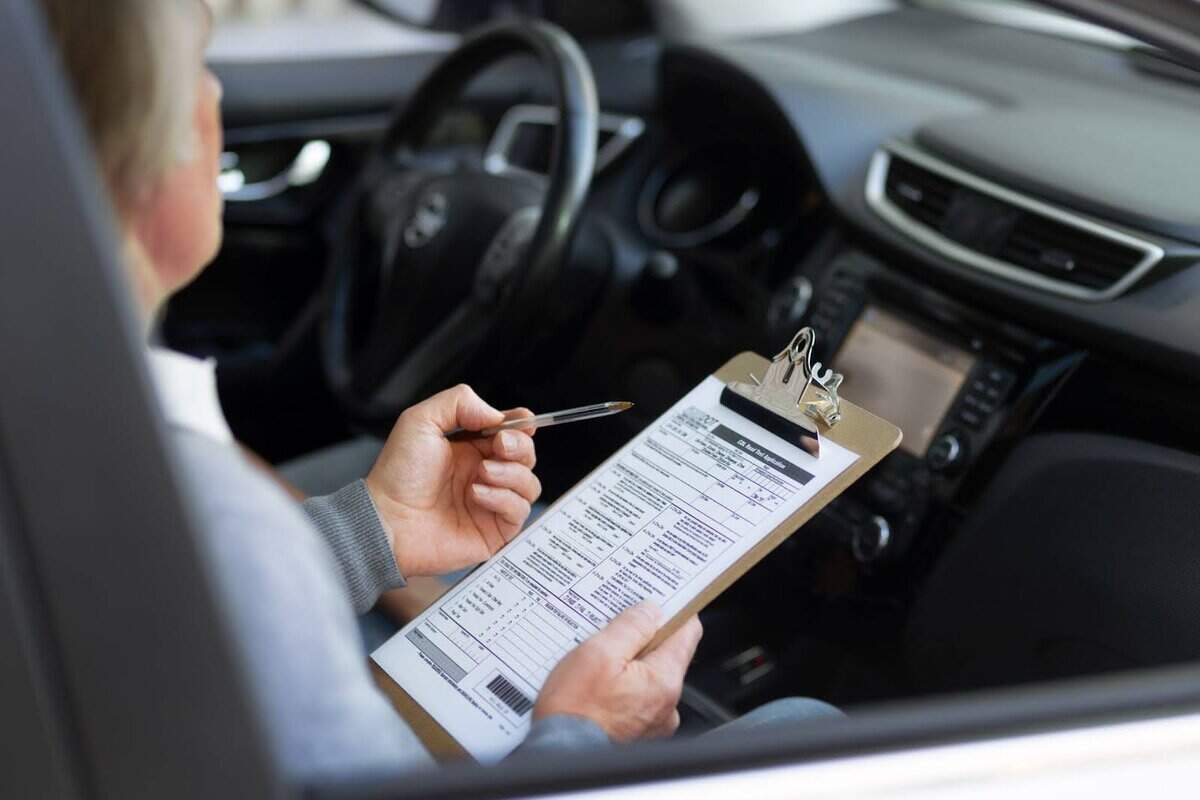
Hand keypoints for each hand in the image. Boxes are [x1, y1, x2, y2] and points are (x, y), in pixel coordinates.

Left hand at [365, 384, 540, 577]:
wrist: (387, 520)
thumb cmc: (397, 477)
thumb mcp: (420, 421)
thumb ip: (458, 402)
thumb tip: (496, 413)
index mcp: (470, 448)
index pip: (511, 433)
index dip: (522, 425)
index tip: (521, 421)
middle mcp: (484, 474)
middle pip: (526, 456)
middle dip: (519, 446)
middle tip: (500, 445)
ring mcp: (491, 503)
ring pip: (529, 484)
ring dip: (511, 473)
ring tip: (481, 473)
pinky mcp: (494, 530)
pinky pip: (519, 511)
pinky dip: (503, 498)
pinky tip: (478, 494)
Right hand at [534, 603, 702, 741]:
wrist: (557, 753)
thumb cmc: (574, 711)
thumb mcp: (598, 653)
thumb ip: (630, 628)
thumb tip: (651, 610)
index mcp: (664, 680)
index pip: (688, 632)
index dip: (674, 610)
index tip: (658, 599)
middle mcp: (667, 703)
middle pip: (666, 653)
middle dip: (641, 638)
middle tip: (612, 630)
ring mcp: (654, 719)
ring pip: (649, 674)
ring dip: (628, 662)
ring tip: (598, 660)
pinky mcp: (638, 730)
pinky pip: (637, 695)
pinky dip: (622, 685)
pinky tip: (597, 682)